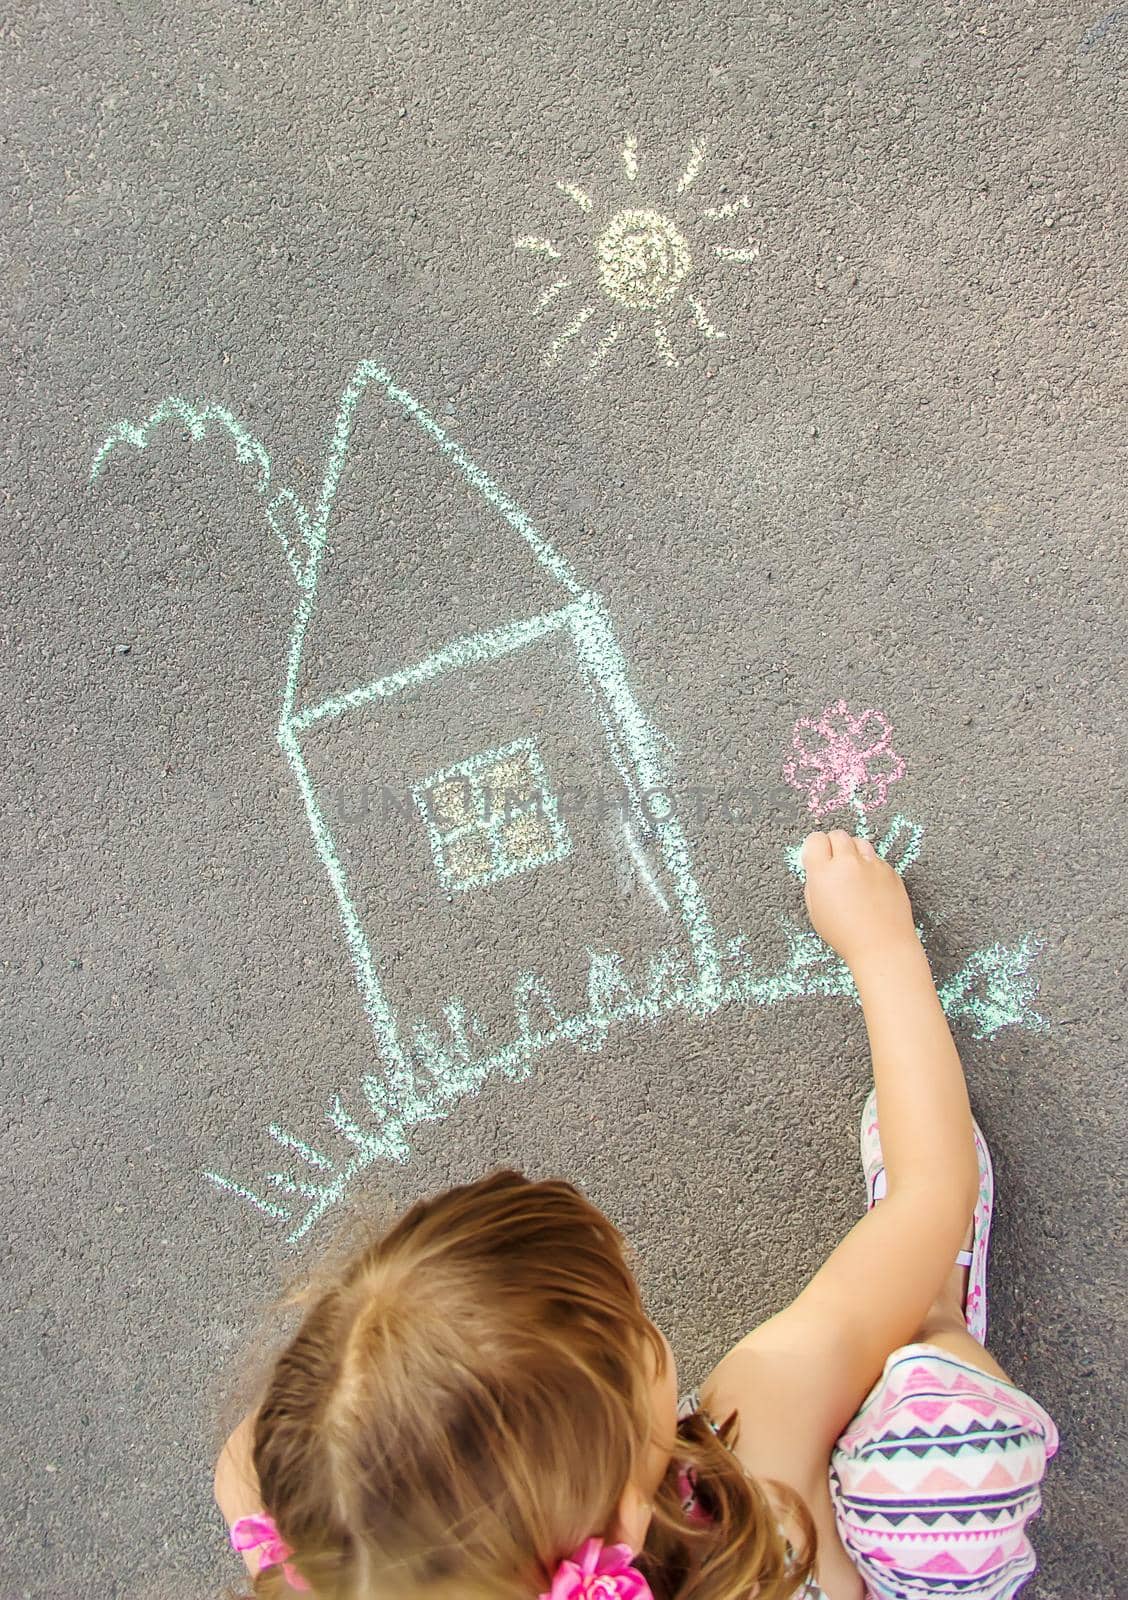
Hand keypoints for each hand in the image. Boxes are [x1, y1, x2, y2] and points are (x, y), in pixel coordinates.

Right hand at [801, 830, 918, 971]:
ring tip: (852, 871)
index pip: (815, 839)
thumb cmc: (846, 936)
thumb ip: (814, 884)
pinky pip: (876, 858)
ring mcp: (872, 865)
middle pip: (838, 835)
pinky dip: (870, 866)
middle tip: (834, 863)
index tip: (816, 857)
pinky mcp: (890, 871)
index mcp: (824, 873)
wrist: (882, 946)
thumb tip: (817, 869)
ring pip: (859, 842)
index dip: (814, 847)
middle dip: (833, 846)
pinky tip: (869, 886)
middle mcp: (848, 863)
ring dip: (853, 852)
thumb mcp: (816, 911)